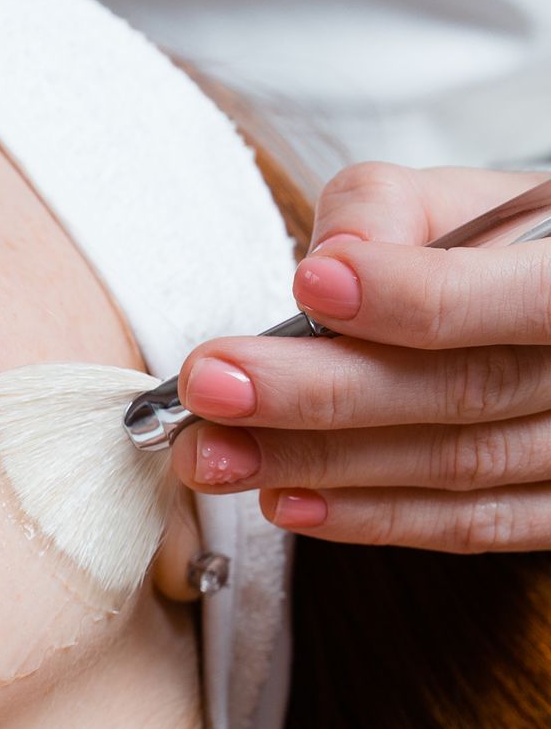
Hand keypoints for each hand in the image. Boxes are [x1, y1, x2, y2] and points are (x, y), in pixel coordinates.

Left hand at [172, 162, 550, 550]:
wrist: (549, 314)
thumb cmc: (499, 252)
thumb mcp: (461, 202)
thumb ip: (391, 209)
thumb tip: (331, 257)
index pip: (524, 297)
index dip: (414, 296)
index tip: (310, 286)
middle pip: (465, 390)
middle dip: (320, 394)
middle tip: (211, 388)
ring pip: (454, 466)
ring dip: (317, 464)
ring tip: (214, 453)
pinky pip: (468, 525)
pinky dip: (370, 516)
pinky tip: (285, 500)